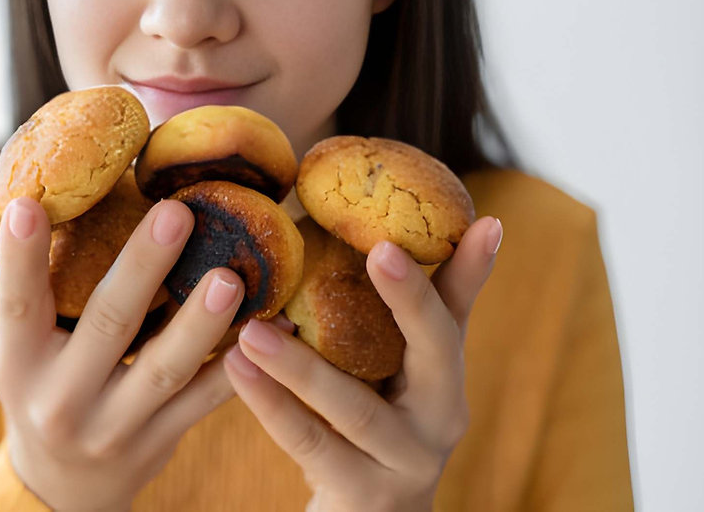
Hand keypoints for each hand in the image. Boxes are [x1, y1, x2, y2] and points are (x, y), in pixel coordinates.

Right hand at [0, 196, 246, 510]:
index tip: (30, 204)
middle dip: (141, 268)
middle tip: (176, 214)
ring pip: (165, 370)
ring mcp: (112, 427)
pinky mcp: (159, 442)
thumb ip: (46, 290)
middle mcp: (61, 398)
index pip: (15, 303)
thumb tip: (70, 193)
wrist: (65, 487)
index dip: (19, 255)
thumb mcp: (28, 349)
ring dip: (200, 324)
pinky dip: (240, 363)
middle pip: (107, 325)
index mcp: (18, 362)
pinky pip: (205, 399)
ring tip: (230, 279)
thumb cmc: (47, 386)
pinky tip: (277, 326)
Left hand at [224, 217, 502, 511]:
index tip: (467, 222)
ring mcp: (404, 461)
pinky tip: (236, 367)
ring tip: (253, 328)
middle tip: (377, 249)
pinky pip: (311, 445)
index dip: (462, 269)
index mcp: (446, 377)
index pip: (455, 314)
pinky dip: (271, 405)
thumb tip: (455, 218)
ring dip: (301, 366)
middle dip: (411, 299)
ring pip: (354, 408)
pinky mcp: (360, 493)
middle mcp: (440, 419)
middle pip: (433, 352)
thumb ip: (418, 302)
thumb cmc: (381, 415)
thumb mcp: (402, 365)